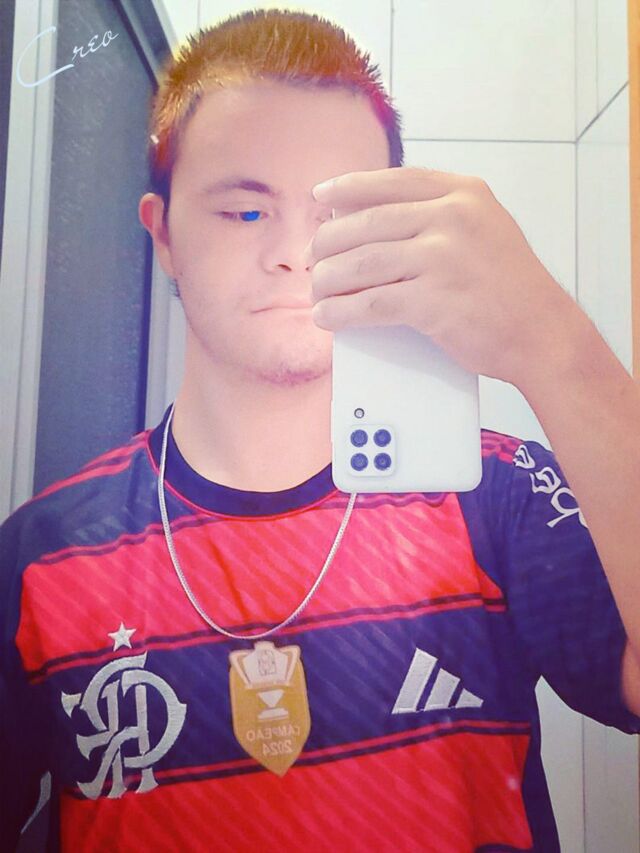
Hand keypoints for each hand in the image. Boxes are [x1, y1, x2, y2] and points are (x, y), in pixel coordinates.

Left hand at [307, 166, 582, 387]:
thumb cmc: (510, 287)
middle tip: (311, 260)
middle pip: (367, 223)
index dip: (349, 188)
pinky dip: (342, 312)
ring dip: (328, 280)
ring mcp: (442, 257)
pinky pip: (371, 303)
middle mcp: (452, 217)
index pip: (391, 182)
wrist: (541, 331)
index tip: (321, 196)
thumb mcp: (484, 229)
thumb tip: (374, 217)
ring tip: (315, 292)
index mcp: (463, 193)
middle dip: (328, 243)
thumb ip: (440, 216)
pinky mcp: (433, 300)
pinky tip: (327, 317)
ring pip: (362, 262)